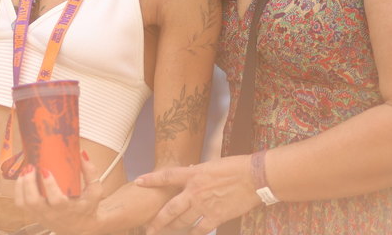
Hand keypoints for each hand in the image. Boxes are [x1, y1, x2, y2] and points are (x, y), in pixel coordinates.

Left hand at [14, 151, 104, 234]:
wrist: (81, 228)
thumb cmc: (87, 208)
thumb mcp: (95, 191)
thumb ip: (91, 172)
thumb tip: (82, 154)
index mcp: (67, 209)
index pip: (55, 200)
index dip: (49, 184)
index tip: (45, 170)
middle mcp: (51, 213)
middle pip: (33, 201)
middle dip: (28, 182)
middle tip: (31, 167)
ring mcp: (41, 215)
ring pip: (24, 203)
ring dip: (21, 185)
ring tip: (25, 170)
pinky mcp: (34, 214)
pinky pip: (20, 204)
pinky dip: (18, 190)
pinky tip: (22, 178)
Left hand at [138, 157, 260, 234]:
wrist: (254, 177)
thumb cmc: (235, 167)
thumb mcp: (212, 164)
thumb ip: (198, 171)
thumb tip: (189, 169)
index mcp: (194, 174)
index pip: (167, 176)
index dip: (151, 179)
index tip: (138, 181)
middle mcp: (195, 191)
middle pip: (170, 209)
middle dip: (157, 221)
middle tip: (147, 229)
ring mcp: (204, 205)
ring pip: (182, 222)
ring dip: (173, 229)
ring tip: (165, 234)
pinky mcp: (216, 217)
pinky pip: (200, 229)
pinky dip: (193, 233)